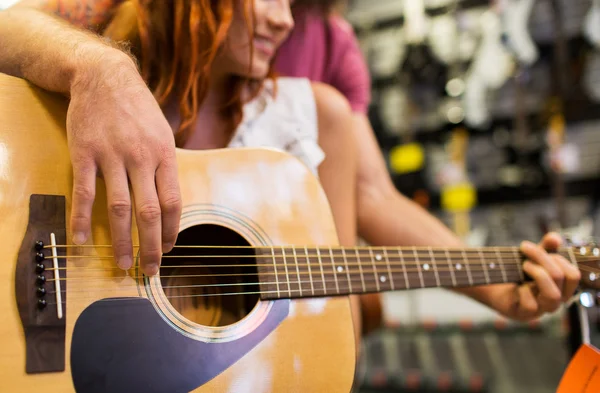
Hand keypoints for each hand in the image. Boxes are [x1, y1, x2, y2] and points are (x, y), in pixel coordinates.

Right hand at [68, 53, 180, 275]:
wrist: (105, 77)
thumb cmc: (138, 110)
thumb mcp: (163, 133)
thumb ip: (166, 166)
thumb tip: (171, 201)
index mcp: (164, 155)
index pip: (173, 202)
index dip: (172, 230)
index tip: (170, 249)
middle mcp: (141, 158)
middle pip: (150, 212)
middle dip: (152, 246)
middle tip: (150, 270)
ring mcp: (112, 156)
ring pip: (119, 208)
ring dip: (121, 241)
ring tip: (122, 264)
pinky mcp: (85, 153)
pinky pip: (85, 192)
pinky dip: (83, 218)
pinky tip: (81, 239)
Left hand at [492, 232, 580, 320]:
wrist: (492, 282)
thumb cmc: (516, 270)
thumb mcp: (532, 256)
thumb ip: (545, 247)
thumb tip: (555, 238)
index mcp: (561, 286)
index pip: (572, 274)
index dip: (557, 258)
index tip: (537, 247)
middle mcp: (555, 299)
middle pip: (562, 278)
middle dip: (542, 258)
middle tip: (524, 248)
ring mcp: (541, 309)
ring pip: (553, 295)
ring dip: (538, 274)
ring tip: (524, 265)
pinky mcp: (525, 315)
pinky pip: (531, 305)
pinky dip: (522, 290)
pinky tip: (514, 286)